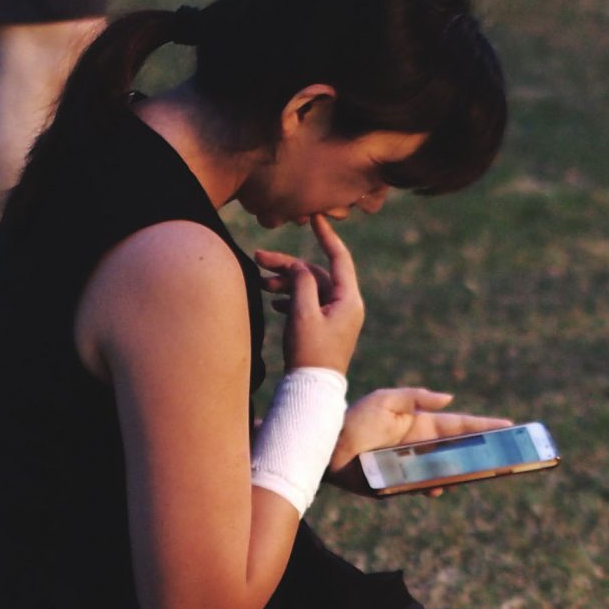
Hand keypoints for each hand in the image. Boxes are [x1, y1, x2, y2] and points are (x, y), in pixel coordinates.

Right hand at [256, 214, 364, 375]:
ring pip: (309, 288)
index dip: (326, 235)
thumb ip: (301, 283)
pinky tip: (273, 300)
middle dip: (287, 265)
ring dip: (285, 282)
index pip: (338, 257)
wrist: (312, 391)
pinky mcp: (326, 327)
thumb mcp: (302, 313)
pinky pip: (309, 303)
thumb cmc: (309, 354)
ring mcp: (336, 317)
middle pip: (316, 273)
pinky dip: (291, 298)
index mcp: (349, 300)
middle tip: (259, 259)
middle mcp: (347, 305)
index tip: (314, 217)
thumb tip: (298, 265)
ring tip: (260, 282)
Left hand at [326, 386, 512, 488]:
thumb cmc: (353, 420)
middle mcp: (420, 447)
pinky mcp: (400, 485)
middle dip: (484, 452)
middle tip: (510, 454)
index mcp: (420, 424)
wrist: (326, 447)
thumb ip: (416, 397)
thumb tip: (449, 398)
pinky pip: (424, 488)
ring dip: (463, 471)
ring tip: (483, 469)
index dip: (483, 426)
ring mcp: (412, 467)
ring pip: (446, 471)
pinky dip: (434, 486)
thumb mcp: (385, 400)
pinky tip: (441, 485)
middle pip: (460, 450)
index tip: (509, 426)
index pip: (459, 425)